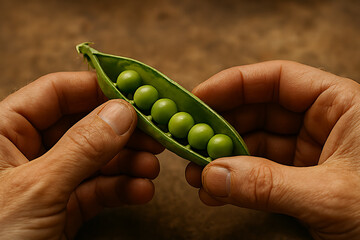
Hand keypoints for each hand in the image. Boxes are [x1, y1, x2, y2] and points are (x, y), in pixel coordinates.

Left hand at [0, 72, 163, 239]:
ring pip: (97, 159)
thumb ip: (82, 147)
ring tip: (152, 166)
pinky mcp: (64, 208)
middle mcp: (29, 152)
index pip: (56, 93)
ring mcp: (50, 180)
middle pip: (85, 125)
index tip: (135, 91)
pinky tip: (142, 191)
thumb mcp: (37, 187)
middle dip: (122, 131)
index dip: (97, 88)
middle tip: (155, 133)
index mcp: (4, 131)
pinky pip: (98, 190)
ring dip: (129, 162)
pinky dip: (122, 190)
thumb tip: (122, 112)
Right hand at [185, 61, 359, 239]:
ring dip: (223, 159)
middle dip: (221, 128)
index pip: (277, 79)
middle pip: (259, 111)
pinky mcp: (302, 180)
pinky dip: (237, 182)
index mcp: (340, 105)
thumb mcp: (332, 196)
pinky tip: (216, 193)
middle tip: (188, 143)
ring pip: (255, 145)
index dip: (233, 84)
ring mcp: (310, 153)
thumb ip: (269, 185)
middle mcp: (322, 123)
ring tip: (197, 175)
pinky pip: (260, 173)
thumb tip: (213, 177)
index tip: (198, 98)